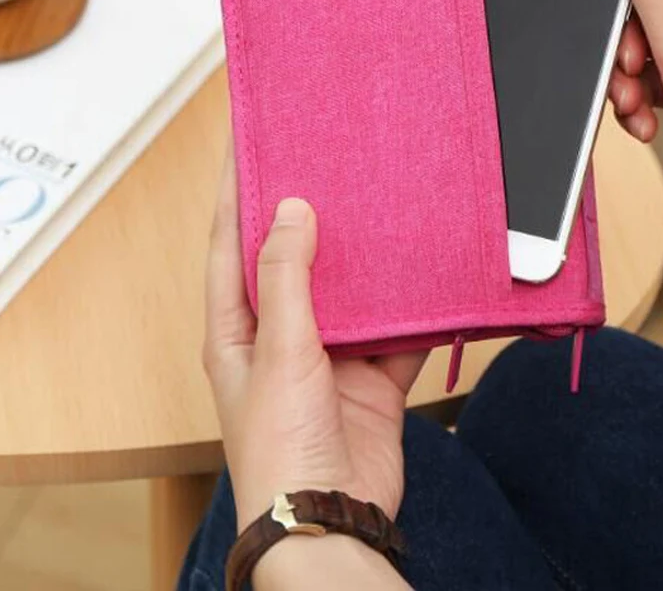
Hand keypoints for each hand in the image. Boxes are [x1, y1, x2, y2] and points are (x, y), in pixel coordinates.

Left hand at [202, 157, 425, 533]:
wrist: (331, 522)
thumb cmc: (280, 450)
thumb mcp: (277, 352)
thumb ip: (287, 279)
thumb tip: (291, 210)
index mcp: (239, 327)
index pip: (232, 242)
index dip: (238, 190)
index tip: (252, 140)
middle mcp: (282, 335)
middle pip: (296, 258)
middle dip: (314, 214)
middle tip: (334, 162)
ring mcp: (329, 355)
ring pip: (352, 290)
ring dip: (369, 260)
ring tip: (386, 205)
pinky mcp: (372, 376)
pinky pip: (397, 330)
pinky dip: (414, 309)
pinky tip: (429, 276)